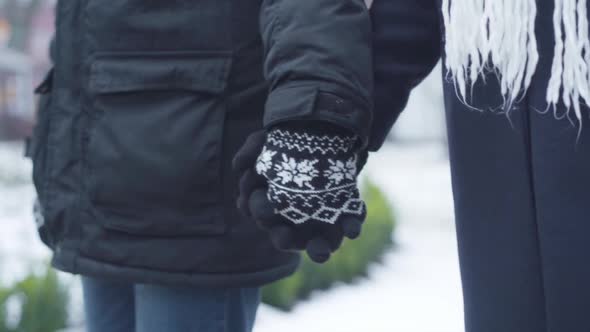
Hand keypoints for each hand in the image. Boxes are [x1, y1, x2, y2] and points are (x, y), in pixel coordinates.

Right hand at [233, 124, 367, 262]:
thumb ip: (250, 151)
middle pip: (284, 238)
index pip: (259, 213)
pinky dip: (351, 226)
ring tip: (320, 250)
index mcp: (269, 205)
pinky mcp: (347, 213)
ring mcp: (321, 220)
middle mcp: (294, 219)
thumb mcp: (267, 139)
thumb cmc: (292, 142)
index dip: (259, 211)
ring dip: (317, 249)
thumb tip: (239, 166)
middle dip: (283, 239)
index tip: (261, 205)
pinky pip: (350, 224)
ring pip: (317, 244)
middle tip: (284, 234)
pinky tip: (351, 228)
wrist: (329, 131)